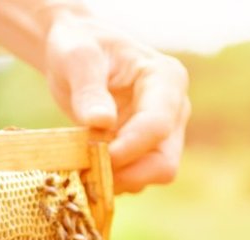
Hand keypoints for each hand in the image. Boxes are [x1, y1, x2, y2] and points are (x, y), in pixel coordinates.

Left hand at [43, 13, 190, 192]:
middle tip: (85, 171)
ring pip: (148, 177)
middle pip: (163, 164)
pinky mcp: (142, 150)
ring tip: (78, 166)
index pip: (157, 126)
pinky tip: (82, 167)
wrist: (77, 56)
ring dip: (113, 181)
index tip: (92, 154)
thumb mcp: (77, 58)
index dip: (126, 149)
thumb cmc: (79, 47)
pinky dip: (107, 181)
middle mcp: (172, 111)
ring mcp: (160, 134)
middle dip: (125, 175)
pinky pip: (132, 178)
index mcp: (165, 81)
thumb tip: (101, 122)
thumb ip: (89, 89)